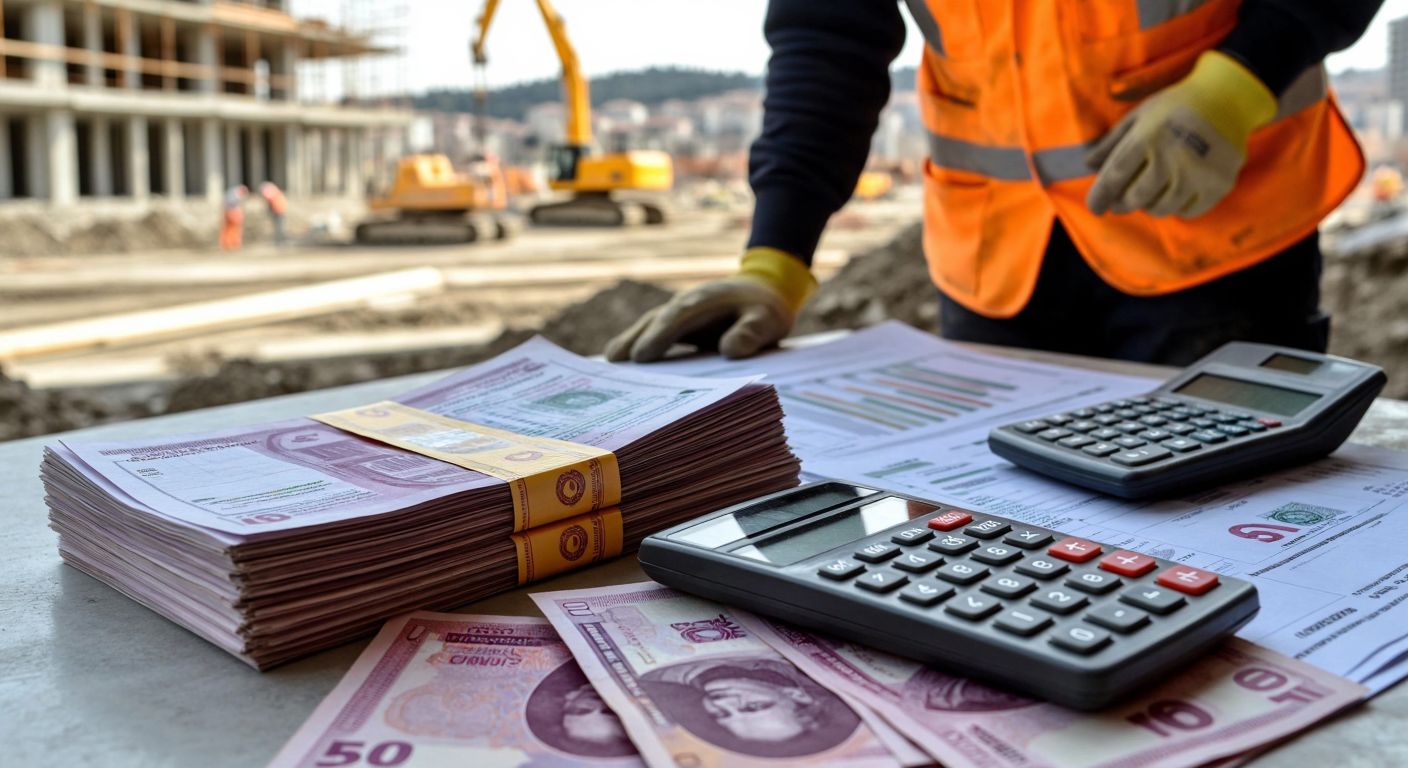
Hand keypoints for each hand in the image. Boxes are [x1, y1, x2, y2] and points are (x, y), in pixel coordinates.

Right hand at [605, 247, 815, 361]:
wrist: (763, 291)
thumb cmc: (765, 310)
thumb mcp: (768, 320)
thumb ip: (751, 333)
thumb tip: (729, 350)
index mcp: (705, 302)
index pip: (677, 319)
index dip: (658, 336)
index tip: (640, 356)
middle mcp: (686, 304)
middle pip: (655, 321)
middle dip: (634, 339)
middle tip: (613, 362)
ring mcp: (679, 312)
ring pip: (649, 325)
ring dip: (629, 340)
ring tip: (609, 362)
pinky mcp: (677, 323)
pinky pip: (654, 332)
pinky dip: (638, 344)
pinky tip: (622, 362)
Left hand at [1086, 51, 1276, 218]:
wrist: (1228, 98)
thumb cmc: (1176, 105)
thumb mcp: (1140, 115)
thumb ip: (1113, 141)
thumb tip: (1089, 165)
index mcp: (1148, 137)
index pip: (1115, 177)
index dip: (1100, 196)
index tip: (1095, 207)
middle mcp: (1172, 157)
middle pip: (1135, 197)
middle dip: (1122, 203)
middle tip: (1119, 203)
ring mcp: (1197, 173)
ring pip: (1160, 208)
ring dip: (1148, 205)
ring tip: (1148, 194)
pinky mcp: (1218, 184)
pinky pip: (1188, 211)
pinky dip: (1176, 206)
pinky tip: (1173, 193)